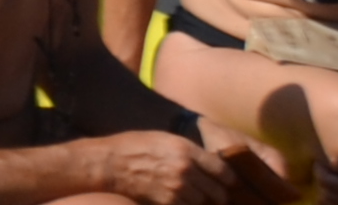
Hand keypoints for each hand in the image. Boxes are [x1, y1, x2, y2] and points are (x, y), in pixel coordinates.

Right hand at [96, 129, 254, 204]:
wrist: (108, 164)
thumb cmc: (132, 146)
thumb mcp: (163, 138)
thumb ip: (188, 151)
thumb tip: (209, 161)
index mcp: (186, 149)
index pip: (224, 170)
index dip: (229, 179)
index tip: (228, 182)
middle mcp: (186, 169)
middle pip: (219, 192)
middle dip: (219, 195)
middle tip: (215, 195)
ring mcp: (177, 188)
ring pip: (204, 204)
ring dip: (202, 203)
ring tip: (195, 198)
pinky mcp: (167, 202)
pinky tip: (180, 201)